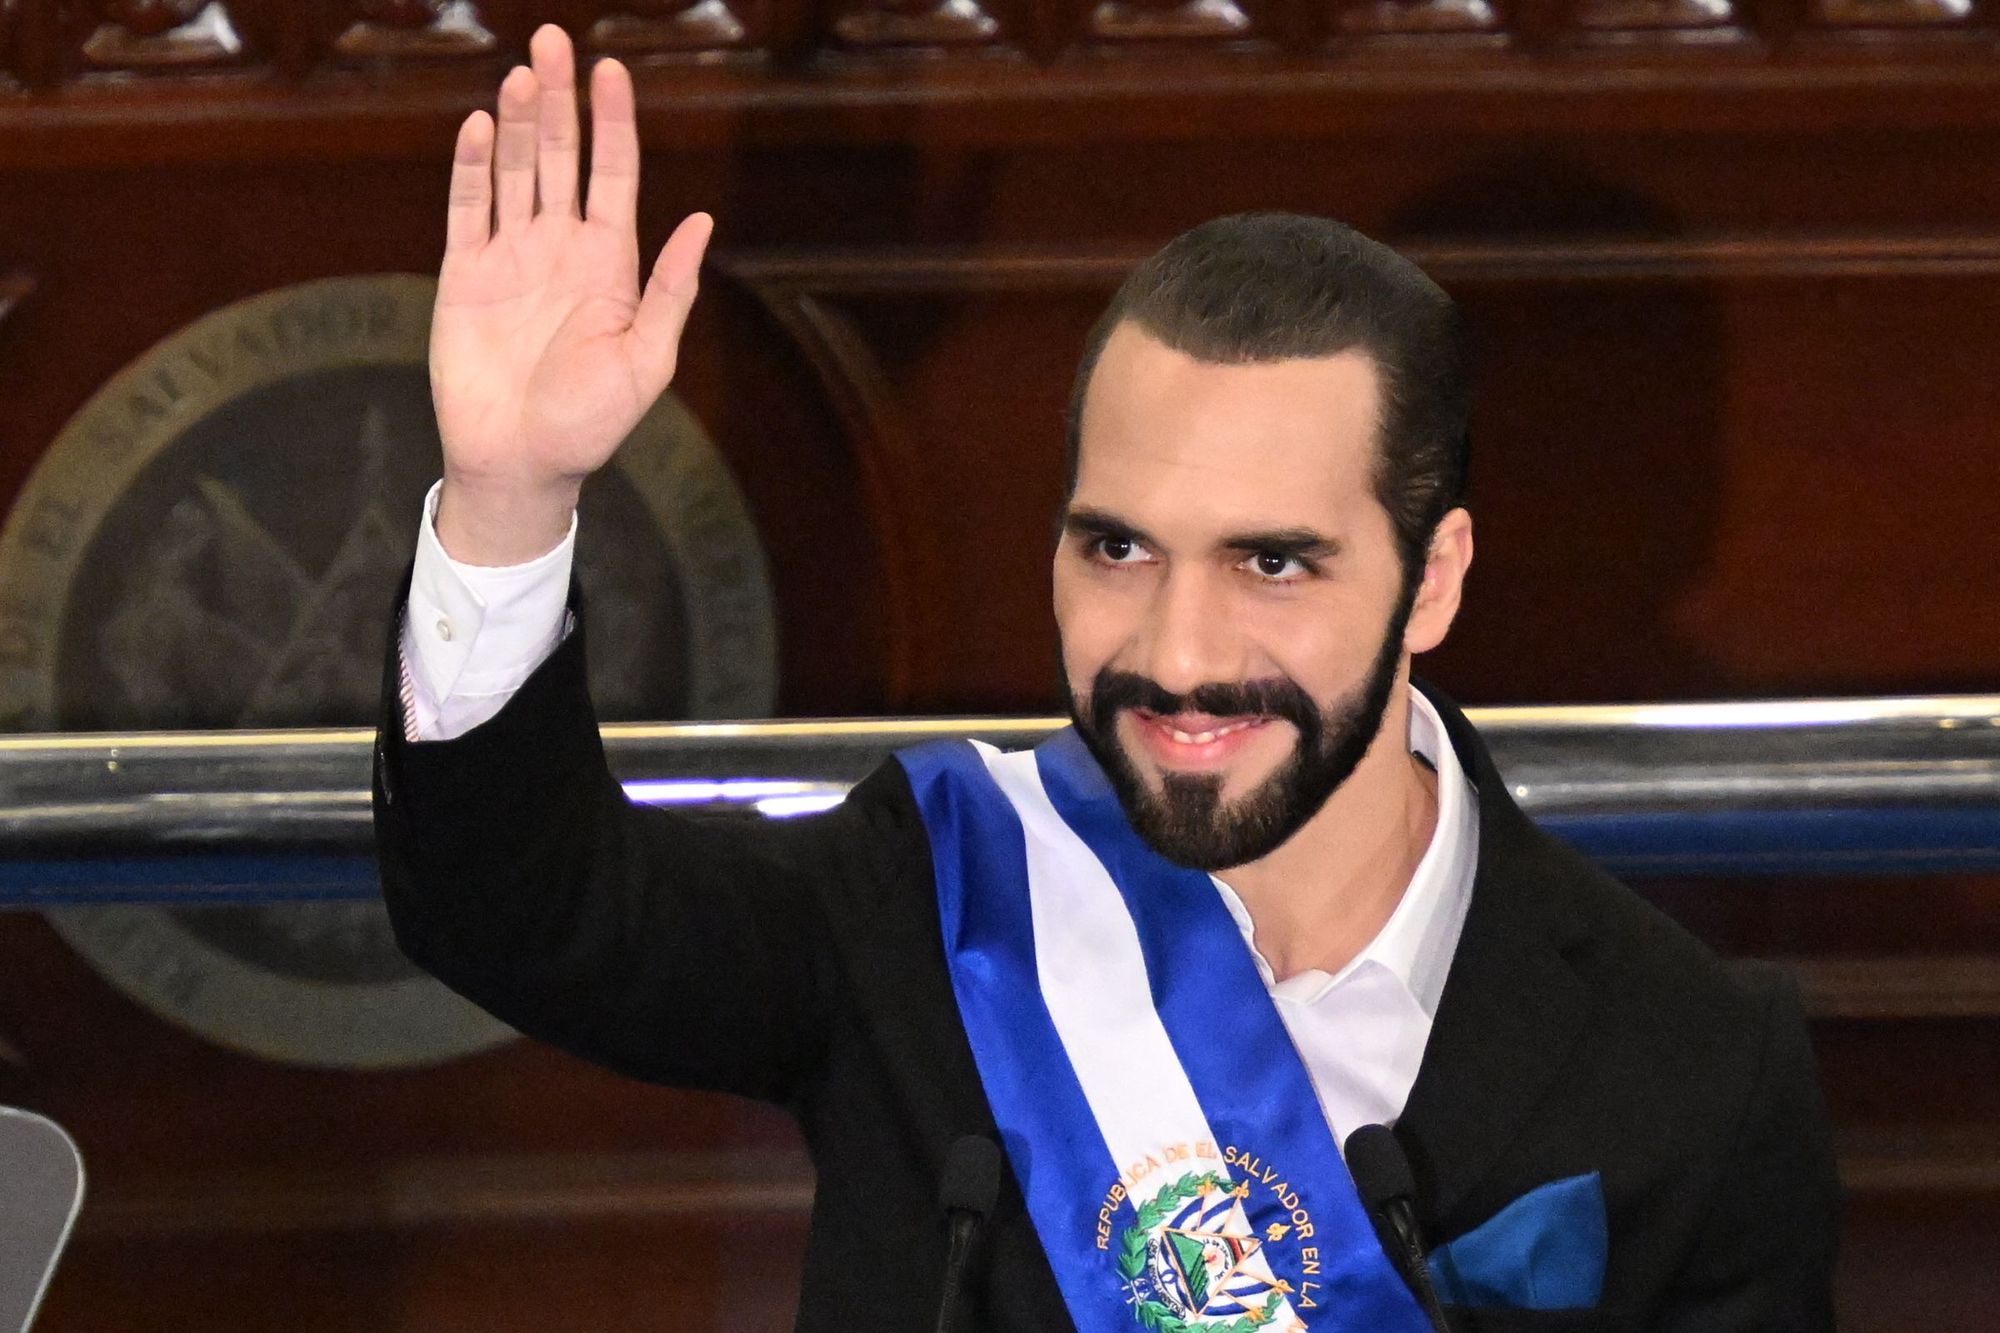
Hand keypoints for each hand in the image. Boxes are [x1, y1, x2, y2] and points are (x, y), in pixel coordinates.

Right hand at [429, 24, 711, 564]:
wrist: (520, 462)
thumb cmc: (590, 423)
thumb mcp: (646, 361)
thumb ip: (671, 290)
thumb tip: (701, 218)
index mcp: (611, 264)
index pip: (613, 174)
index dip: (613, 122)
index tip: (612, 70)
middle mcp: (561, 248)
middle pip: (562, 156)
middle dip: (560, 100)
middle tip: (553, 40)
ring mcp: (511, 256)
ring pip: (516, 171)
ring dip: (519, 123)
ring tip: (522, 75)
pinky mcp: (465, 274)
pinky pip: (469, 208)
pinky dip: (474, 168)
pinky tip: (481, 127)